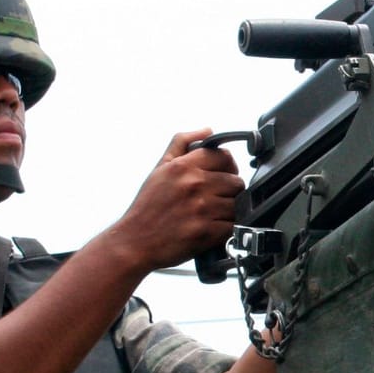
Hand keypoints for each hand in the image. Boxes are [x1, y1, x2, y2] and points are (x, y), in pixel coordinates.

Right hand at [115, 128, 245, 269]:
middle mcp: (194, 184)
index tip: (222, 175)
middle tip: (217, 198)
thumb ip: (182, 143)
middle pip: (236, 181)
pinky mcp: (207, 232)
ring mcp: (202, 209)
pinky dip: (228, 228)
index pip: (224, 156)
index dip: (227, 166)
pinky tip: (214, 228)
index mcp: (183, 166)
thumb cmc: (147, 207)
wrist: (135, 242)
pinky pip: (233, 225)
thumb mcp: (160, 168)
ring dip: (230, 210)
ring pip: (238, 204)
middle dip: (229, 190)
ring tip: (214, 214)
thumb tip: (208, 130)